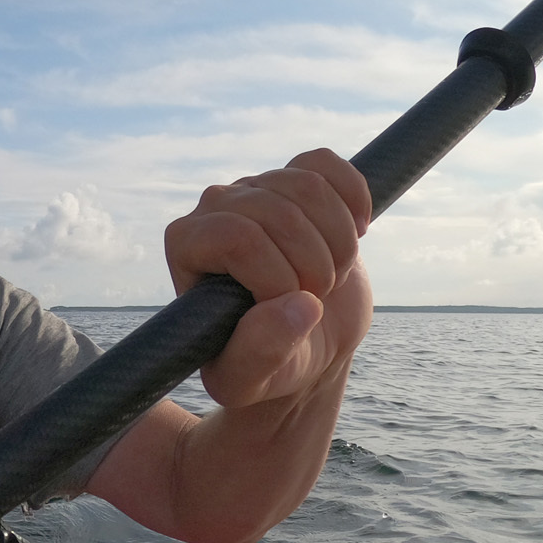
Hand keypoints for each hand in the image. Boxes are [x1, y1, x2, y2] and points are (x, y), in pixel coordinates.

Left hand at [163, 148, 373, 408]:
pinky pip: (325, 163)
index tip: (287, 309)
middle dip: (314, 266)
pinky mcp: (296, 179)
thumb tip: (298, 307)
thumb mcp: (250, 379)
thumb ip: (259, 354)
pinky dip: (353, 196)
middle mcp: (213, 207)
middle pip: (277, 210)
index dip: (276, 276)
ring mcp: (256, 188)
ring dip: (338, 242)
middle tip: (315, 300)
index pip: (238, 237)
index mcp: (185, 245)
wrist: (303, 343)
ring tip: (330, 277)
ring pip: (308, 186)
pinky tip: (356, 232)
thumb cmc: (264, 363)